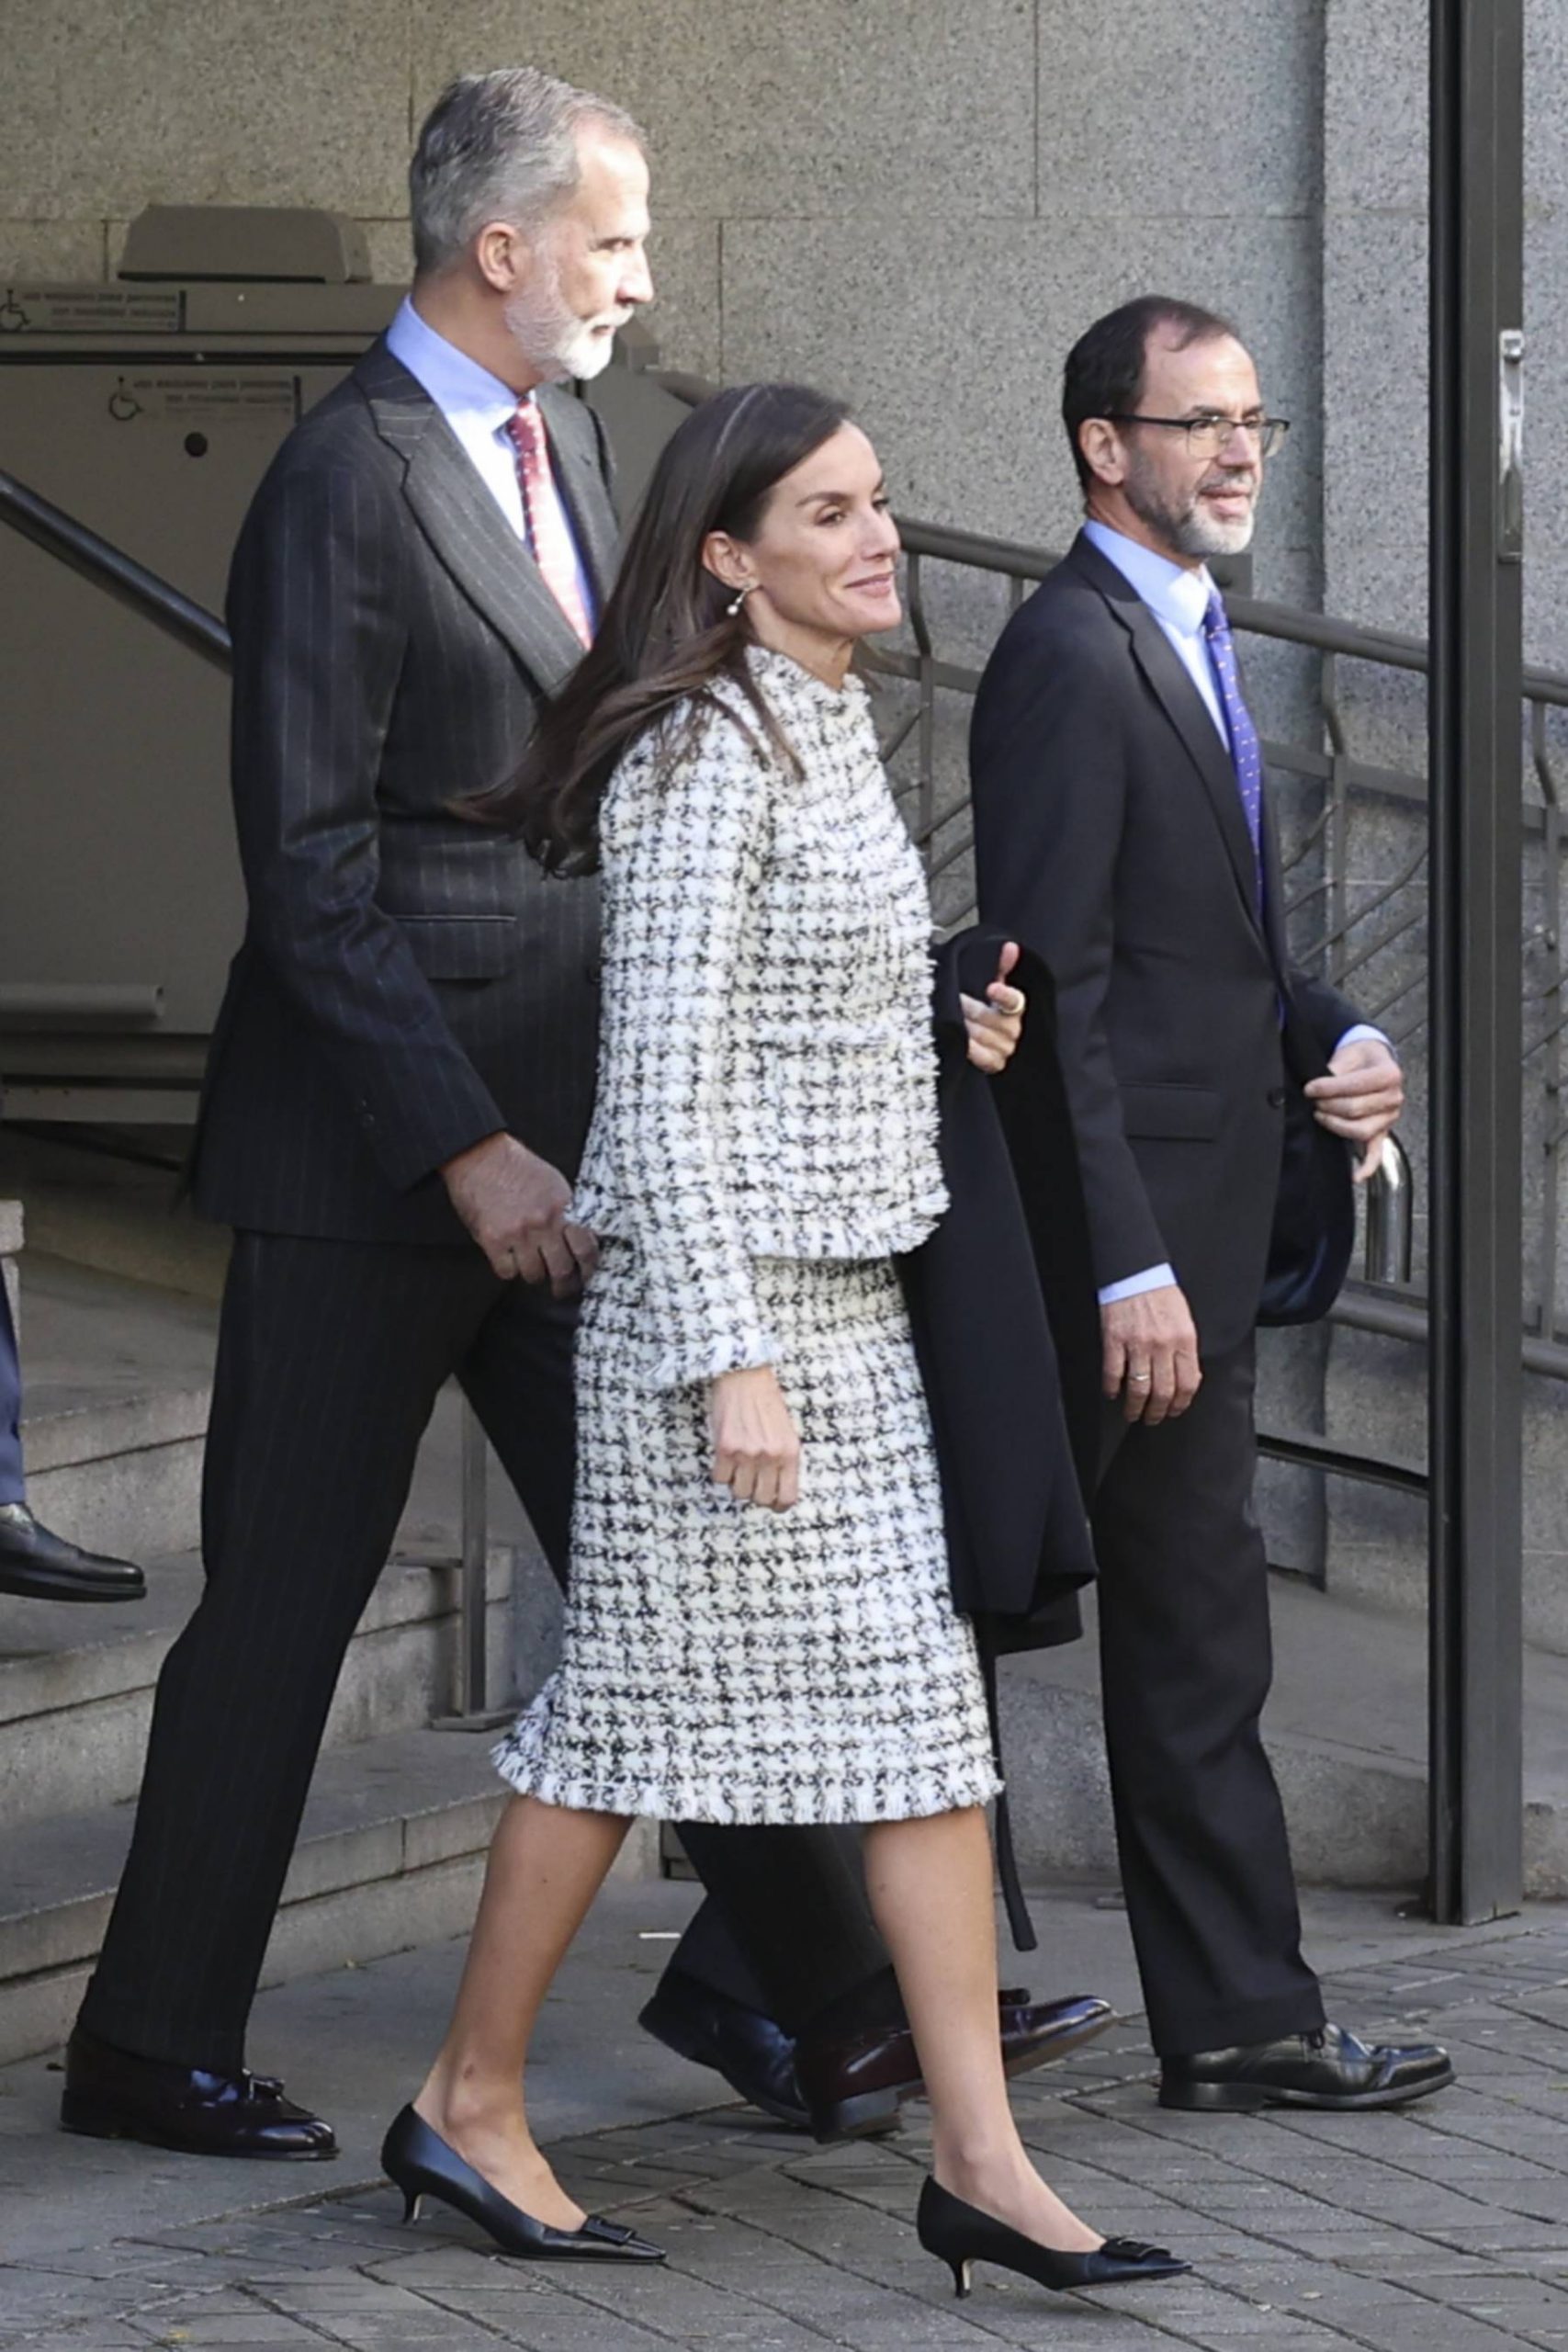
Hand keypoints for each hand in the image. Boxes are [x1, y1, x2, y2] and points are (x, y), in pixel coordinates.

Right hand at [441, 1131, 597, 1294]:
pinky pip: (507, 1271)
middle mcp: (544, 1222)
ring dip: (534, 1275)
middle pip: (562, 1269)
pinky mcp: (493, 1239)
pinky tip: (509, 1260)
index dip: (589, 1268)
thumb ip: (567, 1212)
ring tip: (531, 1269)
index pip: (586, 1248)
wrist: (480, 1155)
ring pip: (534, 1274)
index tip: (585, 1276)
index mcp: (563, 1207)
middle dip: (563, 1285)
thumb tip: (581, 1238)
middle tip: (561, 1289)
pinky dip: (509, 1270)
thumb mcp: (553, 1184)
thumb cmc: (516, 1167)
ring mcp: (519, 1232)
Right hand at [710, 1365, 800, 1509]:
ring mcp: (747, 1453)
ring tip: (738, 1466)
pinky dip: (721, 1472)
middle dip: (755, 1494)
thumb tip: (777, 1489)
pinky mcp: (725, 1447)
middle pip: (761, 1499)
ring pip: (739, 1492)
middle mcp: (770, 1456)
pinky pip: (720, 1478)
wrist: (744, 1375)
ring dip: (737, 1483)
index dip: (778, 1505)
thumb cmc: (766, 1401)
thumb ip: (784, 1460)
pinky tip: (726, 1457)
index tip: (772, 1502)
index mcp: (790, 1452)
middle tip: (751, 1481)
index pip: (787, 1497)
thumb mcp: (786, 1432)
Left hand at [962, 939, 1025, 1073]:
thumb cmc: (987, 1011)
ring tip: (950, 1018)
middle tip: (955, 1000)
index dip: (1003, 994)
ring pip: (983, 1036)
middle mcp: (1013, 1030)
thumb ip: (1001, 967)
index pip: (1014, 1001)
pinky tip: (959, 1040)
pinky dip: (970, 1049)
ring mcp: (1005, 1049)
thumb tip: (1011, 946)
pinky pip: (982, 1057)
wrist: (984, 1044)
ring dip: (965, 1027)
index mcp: (1015, 1009)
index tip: (991, 987)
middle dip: (970, 1009)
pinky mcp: (995, 1064)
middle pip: (991, 1018)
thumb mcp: (993, 988)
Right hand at [1101, 1283, 1201, 1424]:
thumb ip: (1187, 1351)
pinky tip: (1113, 1393)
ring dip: (1135, 1407)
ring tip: (1132, 1413)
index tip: (1174, 1411)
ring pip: (1139, 1389)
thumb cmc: (1161, 1295)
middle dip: (1157, 1412)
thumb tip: (1188, 1380)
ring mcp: (1137, 1344)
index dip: (1180, 1404)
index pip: (1187, 1384)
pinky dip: (1112, 1389)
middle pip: (1162, 1392)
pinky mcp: (1114, 1340)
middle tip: (1152, 1418)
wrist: (1136, 1273)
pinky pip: (1114, 1374)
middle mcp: (1163, 1345)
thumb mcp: (1185, 1322)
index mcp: (1184, 1340)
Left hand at [1304, 1039, 1403, 1183]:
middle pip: (1356, 1109)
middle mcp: (1394, 1097)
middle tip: (1313, 1099)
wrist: (1372, 1060)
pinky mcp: (1382, 1132)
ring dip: (1336, 1126)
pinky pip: (1376, 1153)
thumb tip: (1315, 1088)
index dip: (1328, 1088)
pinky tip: (1355, 1176)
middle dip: (1328, 1105)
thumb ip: (1334, 1071)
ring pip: (1361, 1131)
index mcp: (1389, 1074)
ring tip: (1320, 1115)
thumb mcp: (1348, 1055)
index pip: (1356, 1085)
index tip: (1310, 1088)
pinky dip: (1367, 1166)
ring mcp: (1389, 1117)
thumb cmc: (1360, 1058)